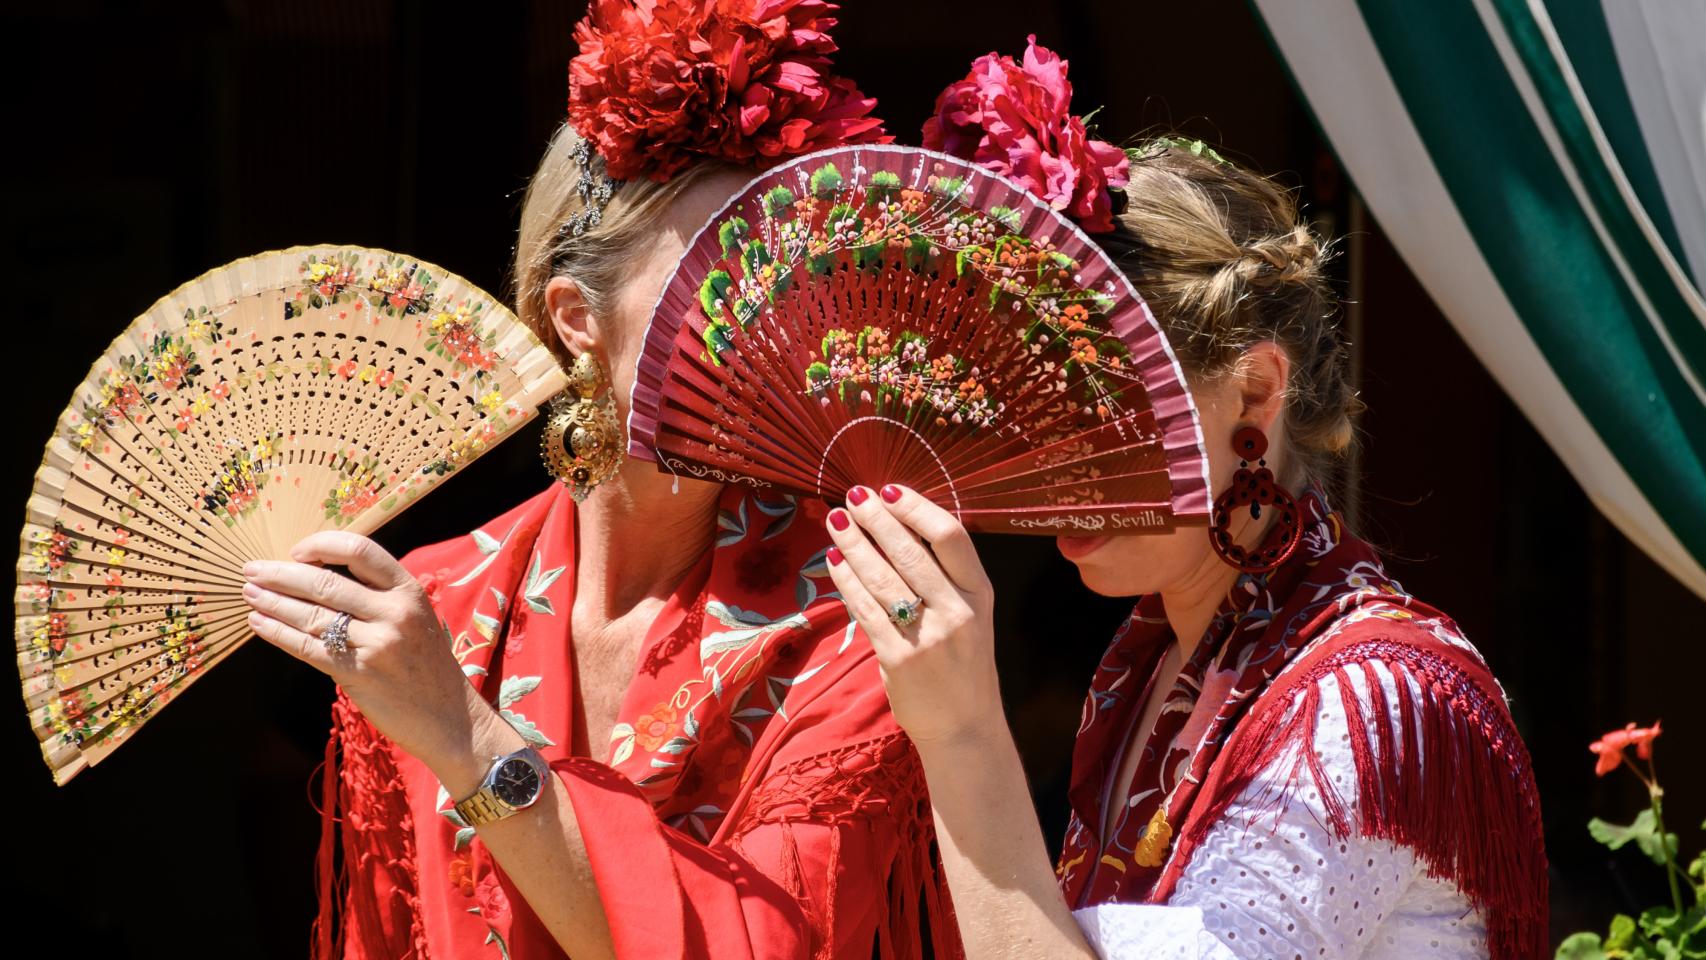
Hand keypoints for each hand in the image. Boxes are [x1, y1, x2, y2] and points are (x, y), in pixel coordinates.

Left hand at [241, 531, 513, 792]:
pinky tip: (259, 624)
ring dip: (273, 603)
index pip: (360, 551)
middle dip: (281, 574)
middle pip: (326, 583)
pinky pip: (309, 649)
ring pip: (312, 616)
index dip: (322, 546)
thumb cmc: (428, 668)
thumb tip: (320, 580)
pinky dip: (279, 634)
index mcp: (409, 591)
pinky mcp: (360, 674)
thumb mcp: (416, 620)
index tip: (296, 551)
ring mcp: (378, 644)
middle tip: (252, 570)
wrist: (451, 718)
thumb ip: (379, 598)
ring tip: (249, 595)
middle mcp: (395, 612)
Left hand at [823, 484, 1002, 744]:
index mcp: (979, 594)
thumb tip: (899, 528)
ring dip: (854, 544)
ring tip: (836, 520)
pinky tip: (834, 562)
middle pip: (911, 551)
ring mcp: (928, 636)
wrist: (965, 728)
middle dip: (877, 519)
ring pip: (883, 577)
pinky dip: (847, 582)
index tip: (891, 490)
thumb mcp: (971, 616)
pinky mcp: (899, 659)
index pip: (951, 536)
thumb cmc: (962, 665)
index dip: (918, 507)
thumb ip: (945, 578)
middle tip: (854, 496)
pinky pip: (866, 610)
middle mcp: (957, 611)